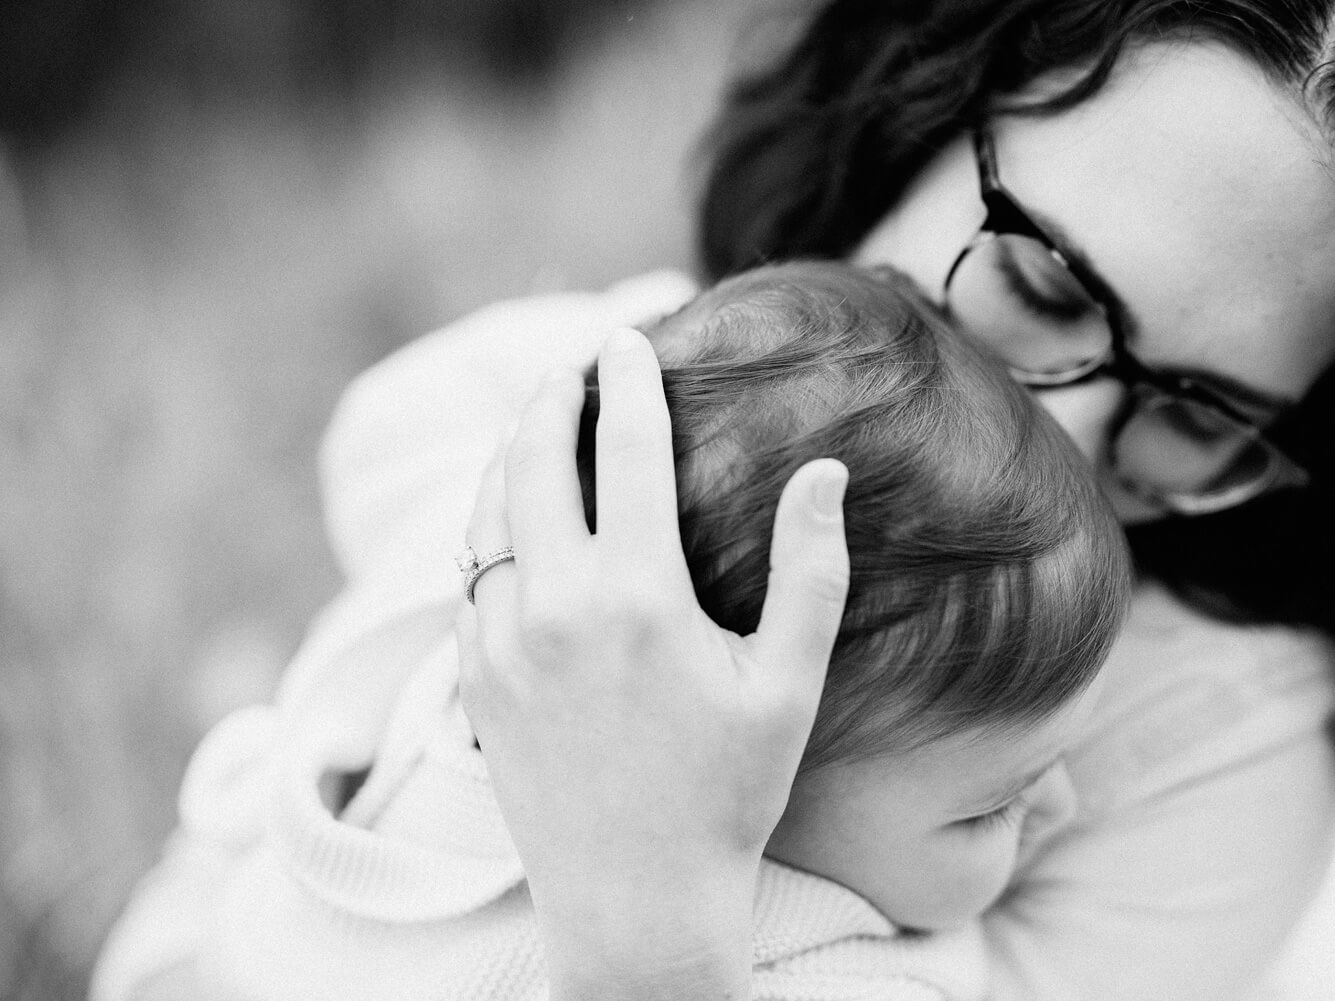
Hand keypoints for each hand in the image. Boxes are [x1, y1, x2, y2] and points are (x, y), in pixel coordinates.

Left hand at [457, 328, 848, 999]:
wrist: (635, 901)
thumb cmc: (728, 794)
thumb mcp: (788, 684)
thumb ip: (812, 571)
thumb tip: (825, 472)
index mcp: (637, 596)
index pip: (624, 447)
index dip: (630, 379)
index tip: (631, 336)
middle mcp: (554, 607)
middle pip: (532, 459)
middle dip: (551, 397)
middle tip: (574, 365)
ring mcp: (501, 644)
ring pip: (487, 514)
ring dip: (510, 456)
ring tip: (538, 426)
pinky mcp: (474, 681)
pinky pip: (470, 579)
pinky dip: (490, 531)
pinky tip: (516, 524)